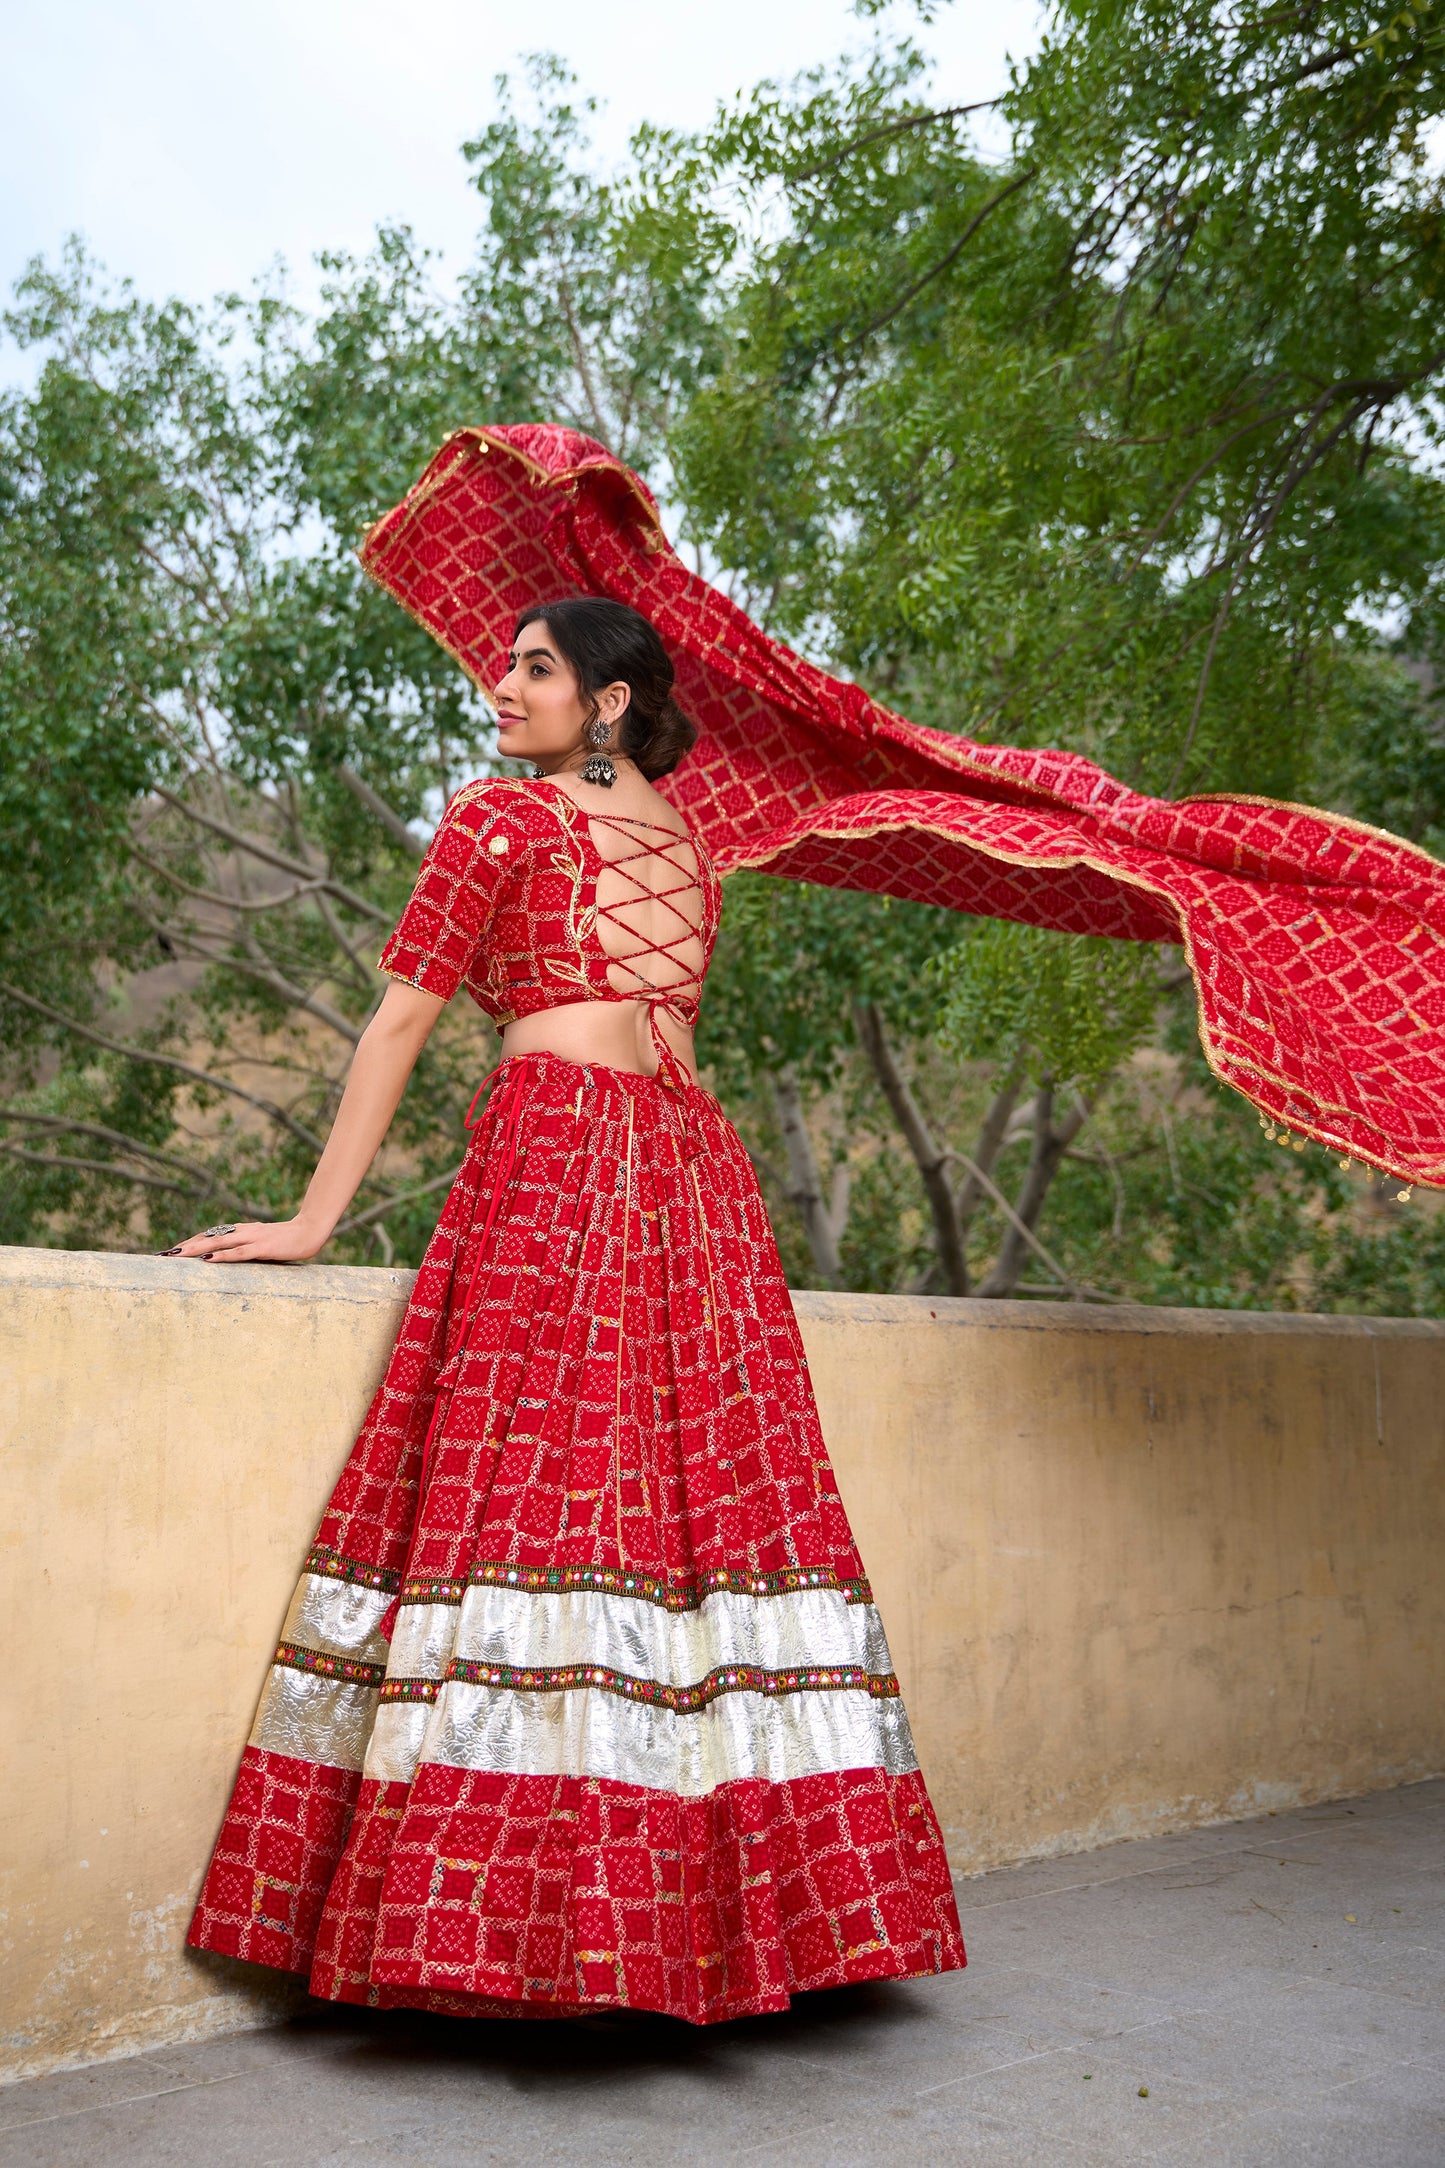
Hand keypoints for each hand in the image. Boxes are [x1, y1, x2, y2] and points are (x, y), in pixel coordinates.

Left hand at [160, 1216, 326, 1263]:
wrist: (310, 1231)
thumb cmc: (287, 1240)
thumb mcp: (261, 1244)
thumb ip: (245, 1249)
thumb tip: (228, 1258)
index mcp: (240, 1231)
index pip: (209, 1236)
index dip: (188, 1243)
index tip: (169, 1252)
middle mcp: (242, 1231)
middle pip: (207, 1238)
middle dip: (184, 1247)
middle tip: (163, 1255)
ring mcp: (251, 1238)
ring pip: (218, 1243)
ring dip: (195, 1249)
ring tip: (176, 1255)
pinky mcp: (262, 1247)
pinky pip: (239, 1252)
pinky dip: (223, 1255)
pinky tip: (209, 1259)